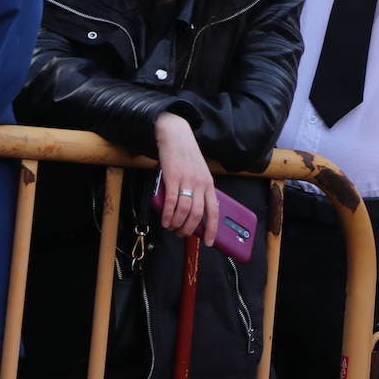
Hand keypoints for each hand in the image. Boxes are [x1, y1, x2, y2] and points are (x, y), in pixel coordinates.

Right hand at [155, 112, 218, 245]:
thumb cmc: (186, 155)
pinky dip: (167, 215)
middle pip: (197, 215)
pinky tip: (164, 220)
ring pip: (184, 211)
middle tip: (180, 234)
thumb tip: (193, 212)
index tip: (209, 242)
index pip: (214, 211)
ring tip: (170, 227)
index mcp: (209, 184)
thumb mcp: (199, 172)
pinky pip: (171, 202)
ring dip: (176, 224)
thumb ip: (198, 190)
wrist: (176, 135)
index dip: (212, 229)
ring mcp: (187, 180)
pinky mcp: (172, 177)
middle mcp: (200, 183)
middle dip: (188, 229)